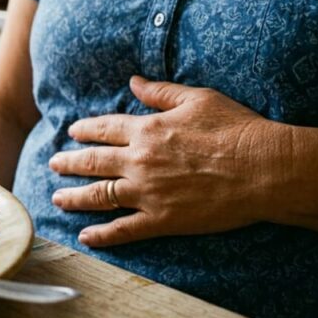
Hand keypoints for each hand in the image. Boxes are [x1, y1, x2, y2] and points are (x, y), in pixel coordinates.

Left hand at [49, 76, 289, 246]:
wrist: (264, 168)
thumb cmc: (237, 129)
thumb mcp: (198, 99)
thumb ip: (161, 92)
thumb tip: (133, 81)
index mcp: (147, 130)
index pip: (104, 129)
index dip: (84, 131)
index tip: (71, 133)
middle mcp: (139, 161)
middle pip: (92, 162)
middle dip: (68, 163)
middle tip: (52, 165)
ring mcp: (147, 192)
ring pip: (98, 196)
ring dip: (74, 197)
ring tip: (57, 199)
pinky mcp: (162, 220)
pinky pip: (123, 229)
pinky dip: (101, 235)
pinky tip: (85, 236)